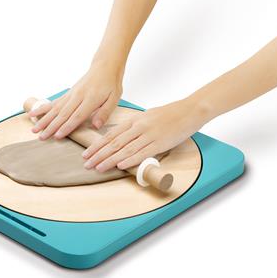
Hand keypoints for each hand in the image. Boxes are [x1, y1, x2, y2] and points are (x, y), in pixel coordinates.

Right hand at [30, 59, 123, 139]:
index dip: (67, 127)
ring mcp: (71, 94)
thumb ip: (105, 113)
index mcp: (91, 99)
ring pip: (55, 108)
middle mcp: (78, 96)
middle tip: (41, 137)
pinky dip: (43, 108)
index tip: (57, 136)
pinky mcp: (68, 93)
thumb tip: (96, 126)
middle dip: (51, 127)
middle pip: (63, 114)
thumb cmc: (111, 84)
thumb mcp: (114, 98)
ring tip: (34, 129)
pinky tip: (33, 113)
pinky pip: (53, 102)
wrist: (104, 66)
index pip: (77, 116)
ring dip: (44, 119)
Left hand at [82, 97, 209, 171]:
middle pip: (114, 142)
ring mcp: (149, 135)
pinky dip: (130, 159)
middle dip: (98, 154)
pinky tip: (120, 165)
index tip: (87, 153)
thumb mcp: (147, 117)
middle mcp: (139, 127)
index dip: (98, 145)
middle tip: (86, 163)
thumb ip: (135, 127)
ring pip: (125, 149)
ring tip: (98, 167)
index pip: (111, 135)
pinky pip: (142, 152)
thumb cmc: (170, 114)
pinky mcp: (160, 143)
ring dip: (110, 159)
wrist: (190, 110)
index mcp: (135, 120)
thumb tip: (123, 139)